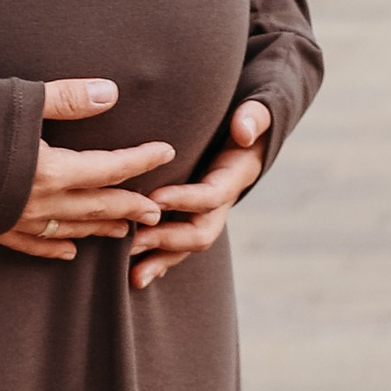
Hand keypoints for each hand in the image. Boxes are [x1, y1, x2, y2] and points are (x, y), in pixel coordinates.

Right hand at [0, 79, 175, 262]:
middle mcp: (38, 202)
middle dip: (130, 207)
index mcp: (51, 169)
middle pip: (97, 207)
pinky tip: (68, 254)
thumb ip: (67, 99)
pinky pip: (32, 246)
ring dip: (100, 230)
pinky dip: (54, 250)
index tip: (166, 153)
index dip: (140, 161)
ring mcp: (14, 219)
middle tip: (158, 211)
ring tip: (123, 231)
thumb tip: (111, 94)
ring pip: (70, 231)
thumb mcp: (18, 99)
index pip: (110, 168)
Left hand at [131, 100, 270, 291]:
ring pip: (186, 246)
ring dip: (161, 261)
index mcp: (233, 178)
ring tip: (133, 277)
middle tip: (134, 241)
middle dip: (168, 239)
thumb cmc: (247, 120)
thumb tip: (243, 131)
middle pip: (199, 232)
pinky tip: (135, 276)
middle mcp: (220, 204)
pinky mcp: (190, 218)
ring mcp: (205, 215)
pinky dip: (159, 261)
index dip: (185, 199)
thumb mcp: (257, 112)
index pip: (210, 196)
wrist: (249, 137)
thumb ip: (254, 118)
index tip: (155, 197)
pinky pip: (176, 246)